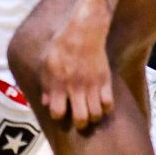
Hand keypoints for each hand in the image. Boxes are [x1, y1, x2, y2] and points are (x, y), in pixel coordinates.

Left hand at [38, 12, 113, 129]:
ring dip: (93, 116)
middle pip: (80, 119)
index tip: (61, 110)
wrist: (83, 31)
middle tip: (79, 118)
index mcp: (58, 84)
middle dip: (80, 123)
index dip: (58, 115)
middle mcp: (75, 87)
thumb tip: (45, 103)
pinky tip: (101, 102)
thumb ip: (45, 85)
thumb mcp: (46, 63)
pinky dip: (106, 107)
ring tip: (91, 111)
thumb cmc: (61, 46)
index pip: (58, 113)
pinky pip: (109, 103)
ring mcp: (91, 84)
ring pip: (96, 114)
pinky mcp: (105, 80)